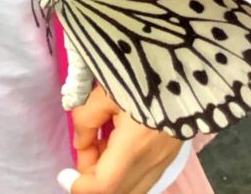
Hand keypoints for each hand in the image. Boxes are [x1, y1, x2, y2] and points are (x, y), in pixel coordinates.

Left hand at [60, 85, 181, 193]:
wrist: (185, 68)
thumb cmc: (142, 75)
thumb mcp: (106, 91)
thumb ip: (86, 119)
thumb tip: (80, 143)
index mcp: (133, 148)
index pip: (102, 187)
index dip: (78, 186)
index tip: (64, 173)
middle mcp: (150, 163)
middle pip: (115, 192)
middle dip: (92, 180)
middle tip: (84, 148)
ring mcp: (162, 162)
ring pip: (129, 187)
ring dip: (108, 175)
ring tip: (99, 142)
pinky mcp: (169, 156)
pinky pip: (141, 177)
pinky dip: (123, 170)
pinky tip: (117, 142)